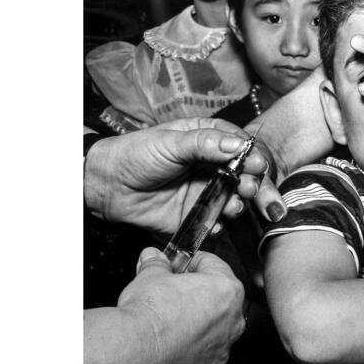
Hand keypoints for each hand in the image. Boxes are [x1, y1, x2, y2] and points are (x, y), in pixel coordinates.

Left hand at [84, 117, 274, 233]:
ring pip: (234, 199)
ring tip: (232, 206)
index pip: (241, 146)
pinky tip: (216, 222)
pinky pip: (215, 221)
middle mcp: (212, 166)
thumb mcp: (170, 142)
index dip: (252, 156)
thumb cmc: (135, 154)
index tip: (257, 165)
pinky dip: (220, 224)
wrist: (107, 185)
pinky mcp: (196, 215)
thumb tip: (237, 145)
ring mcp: (205, 191)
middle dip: (253, 184)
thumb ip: (204, 143)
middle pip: (245, 175)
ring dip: (238, 204)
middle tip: (250, 189)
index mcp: (209, 140)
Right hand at [117, 247, 245, 363]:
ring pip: (215, 335)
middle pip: (218, 302)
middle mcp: (231, 322)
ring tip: (170, 327)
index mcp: (226, 290)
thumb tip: (153, 258)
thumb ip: (156, 264)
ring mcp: (222, 351)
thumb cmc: (148, 314)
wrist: (133, 351)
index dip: (192, 264)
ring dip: (198, 330)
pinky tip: (181, 358)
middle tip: (172, 296)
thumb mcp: (150, 276)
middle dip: (197, 297)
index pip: (214, 266)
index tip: (180, 266)